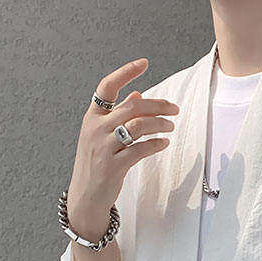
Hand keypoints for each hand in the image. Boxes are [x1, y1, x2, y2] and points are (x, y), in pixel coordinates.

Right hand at [67, 57, 179, 240]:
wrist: (86, 195)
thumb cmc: (98, 163)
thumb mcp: (102, 135)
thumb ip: (118, 115)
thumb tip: (138, 94)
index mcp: (92, 117)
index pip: (107, 86)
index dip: (125, 72)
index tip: (144, 64)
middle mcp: (96, 128)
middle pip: (132, 106)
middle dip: (158, 105)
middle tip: (175, 109)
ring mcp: (103, 147)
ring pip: (138, 126)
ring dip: (160, 124)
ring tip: (171, 127)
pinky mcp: (114, 166)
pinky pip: (140, 150)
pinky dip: (155, 144)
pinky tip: (164, 144)